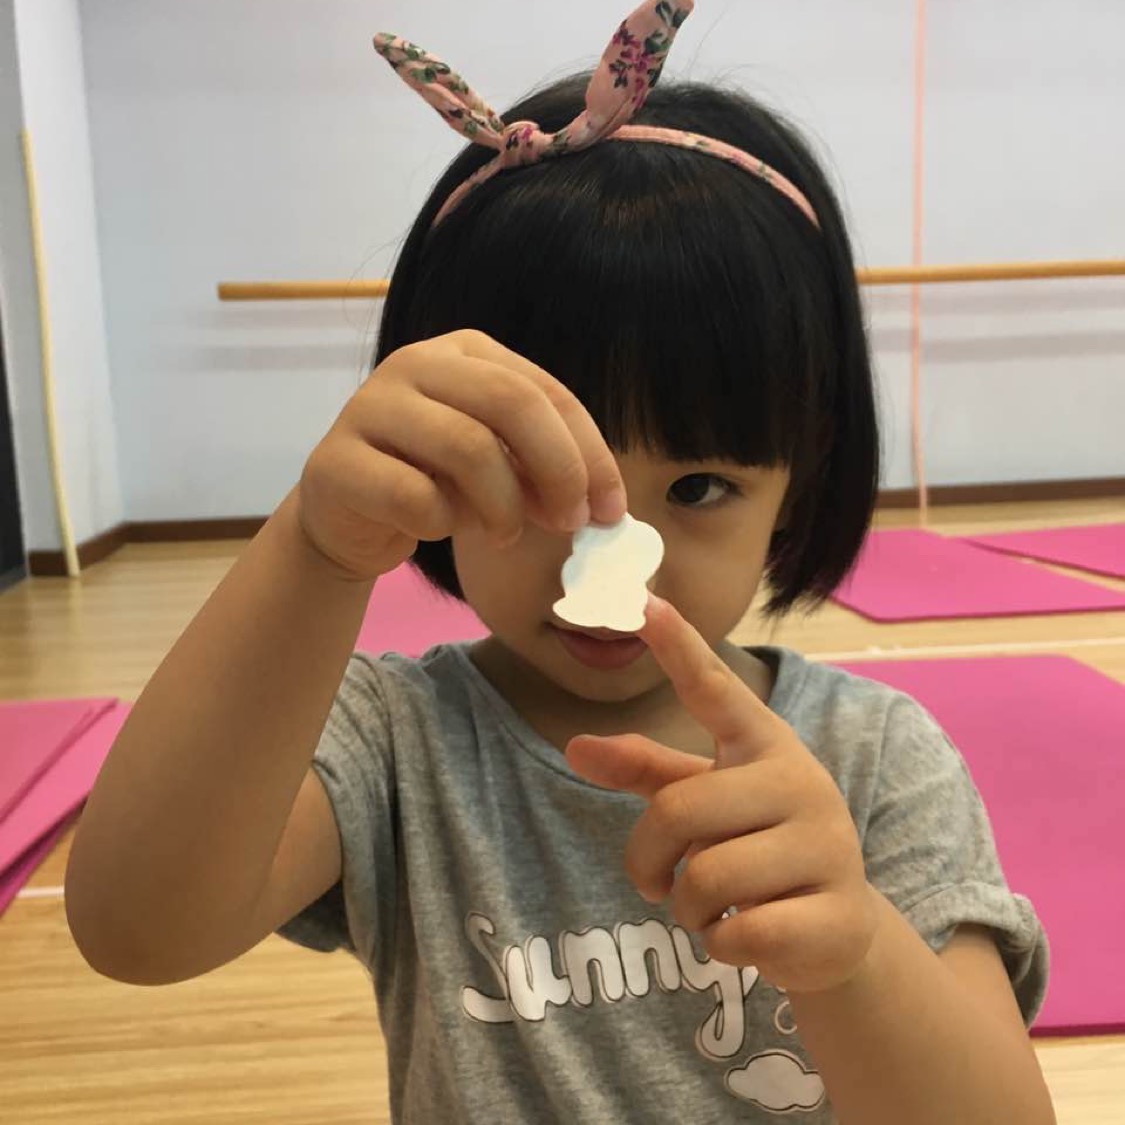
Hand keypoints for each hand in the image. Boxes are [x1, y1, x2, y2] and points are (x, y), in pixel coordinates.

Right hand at [296, 329, 627, 580]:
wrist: (348, 518)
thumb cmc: (436, 484)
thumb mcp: (500, 466)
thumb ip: (544, 466)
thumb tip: (603, 504)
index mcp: (466, 351)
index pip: (546, 392)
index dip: (589, 454)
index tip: (611, 511)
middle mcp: (416, 362)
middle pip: (512, 404)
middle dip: (557, 470)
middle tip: (570, 523)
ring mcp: (370, 406)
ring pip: (467, 447)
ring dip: (502, 506)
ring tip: (504, 534)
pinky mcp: (336, 460)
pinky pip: (413, 496)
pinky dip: (441, 523)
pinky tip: (438, 528)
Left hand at [565, 594, 878, 994]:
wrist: (836, 931)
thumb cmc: (756, 849)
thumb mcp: (704, 804)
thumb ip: (646, 772)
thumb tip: (575, 746)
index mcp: (763, 745)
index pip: (715, 690)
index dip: (678, 648)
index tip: (644, 601)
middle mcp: (800, 782)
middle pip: (677, 812)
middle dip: (649, 860)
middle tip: (659, 883)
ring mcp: (826, 847)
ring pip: (705, 880)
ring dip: (687, 909)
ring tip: (714, 909)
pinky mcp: (836, 913)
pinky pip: (737, 934)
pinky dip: (720, 946)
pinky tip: (746, 938)